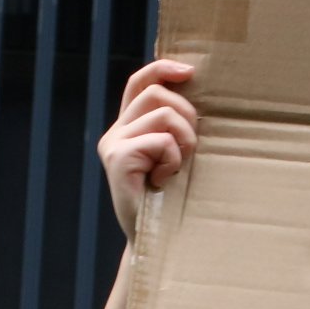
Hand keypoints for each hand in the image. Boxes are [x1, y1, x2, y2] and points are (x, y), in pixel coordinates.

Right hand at [99, 56, 200, 232]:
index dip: (163, 68)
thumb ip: (175, 126)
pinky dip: (173, 160)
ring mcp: (113, 144)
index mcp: (127, 126)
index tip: (191, 72)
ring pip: (164, 114)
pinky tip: (165, 181)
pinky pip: (162, 140)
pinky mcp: (117, 158)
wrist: (157, 240)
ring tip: (176, 167)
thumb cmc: (174, 199)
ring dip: (184, 141)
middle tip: (188, 150)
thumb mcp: (175, 155)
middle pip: (158, 93)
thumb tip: (196, 89)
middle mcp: (115, 132)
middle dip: (187, 116)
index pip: (141, 81)